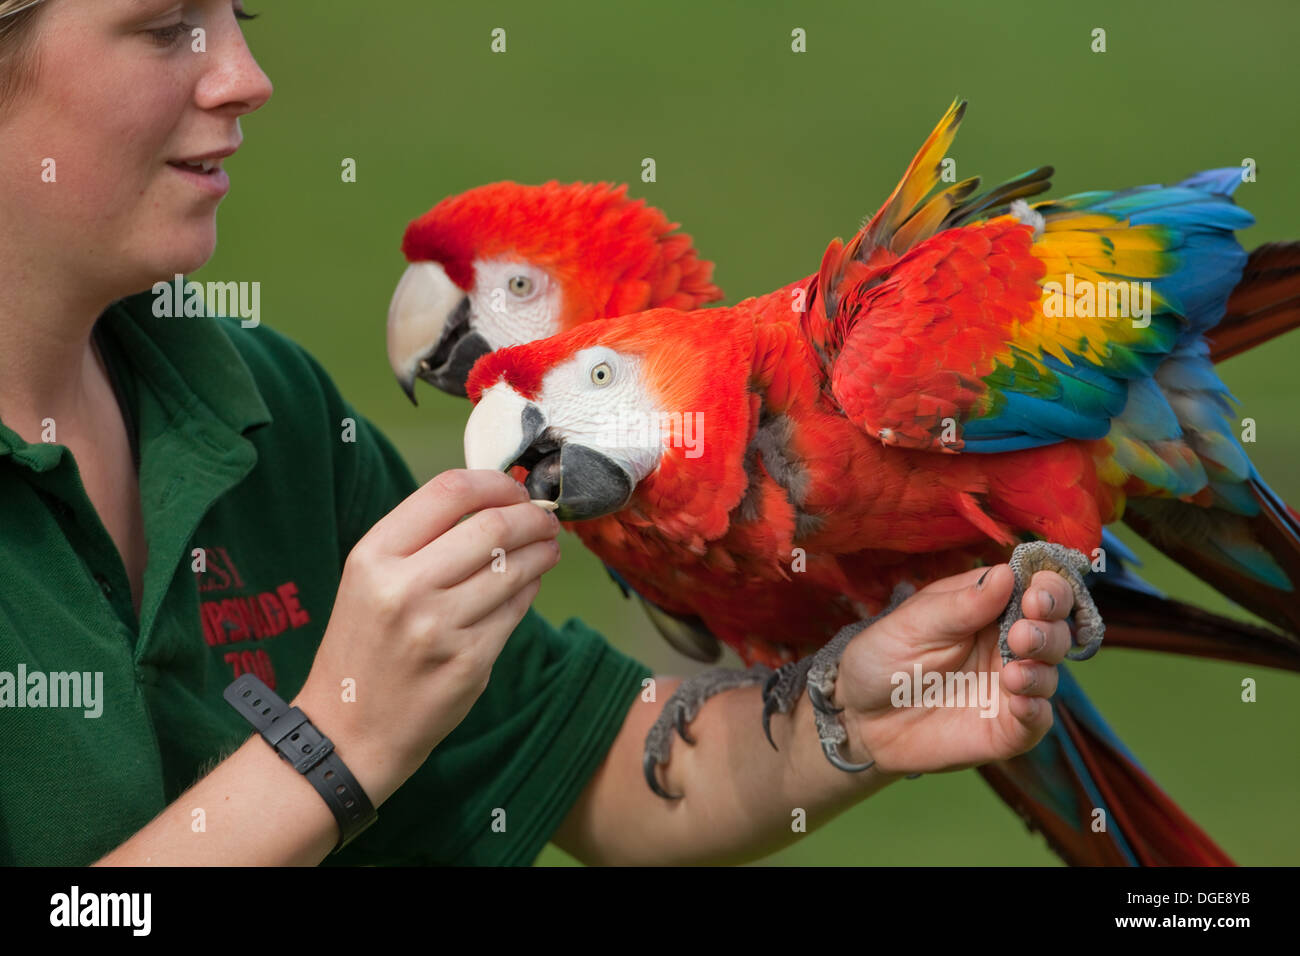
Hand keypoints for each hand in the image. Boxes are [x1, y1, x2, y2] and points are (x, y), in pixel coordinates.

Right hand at [293, 469, 561, 804]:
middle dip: (531, 516)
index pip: (450, 492)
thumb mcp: (370, 579)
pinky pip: (516, 610)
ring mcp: (438, 628)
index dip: (496, 482)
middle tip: (544, 518)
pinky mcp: (469, 663)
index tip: (516, 489)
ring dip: (542, 550)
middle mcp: (404, 588)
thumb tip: (494, 501)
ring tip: (547, 546)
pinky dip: (531, 588)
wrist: (348, 731)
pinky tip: (531, 584)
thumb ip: (422, 538)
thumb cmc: (366, 644)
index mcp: (375, 556)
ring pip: (514, 568)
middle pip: (492, 526)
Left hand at [833, 564, 1074, 775]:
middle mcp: (1006, 644)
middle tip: (1023, 632)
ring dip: (1042, 668)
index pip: (1034, 589)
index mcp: (987, 607)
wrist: (860, 717)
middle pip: (1053, 628)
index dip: (1046, 587)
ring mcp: (1009, 686)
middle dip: (1048, 627)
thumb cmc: (883, 658)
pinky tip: (1020, 702)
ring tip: (1014, 672)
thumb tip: (1006, 574)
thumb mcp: (914, 623)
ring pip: (1050, 672)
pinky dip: (1037, 710)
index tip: (1037, 593)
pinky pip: (1038, 719)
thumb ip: (961, 604)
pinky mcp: (1006, 727)